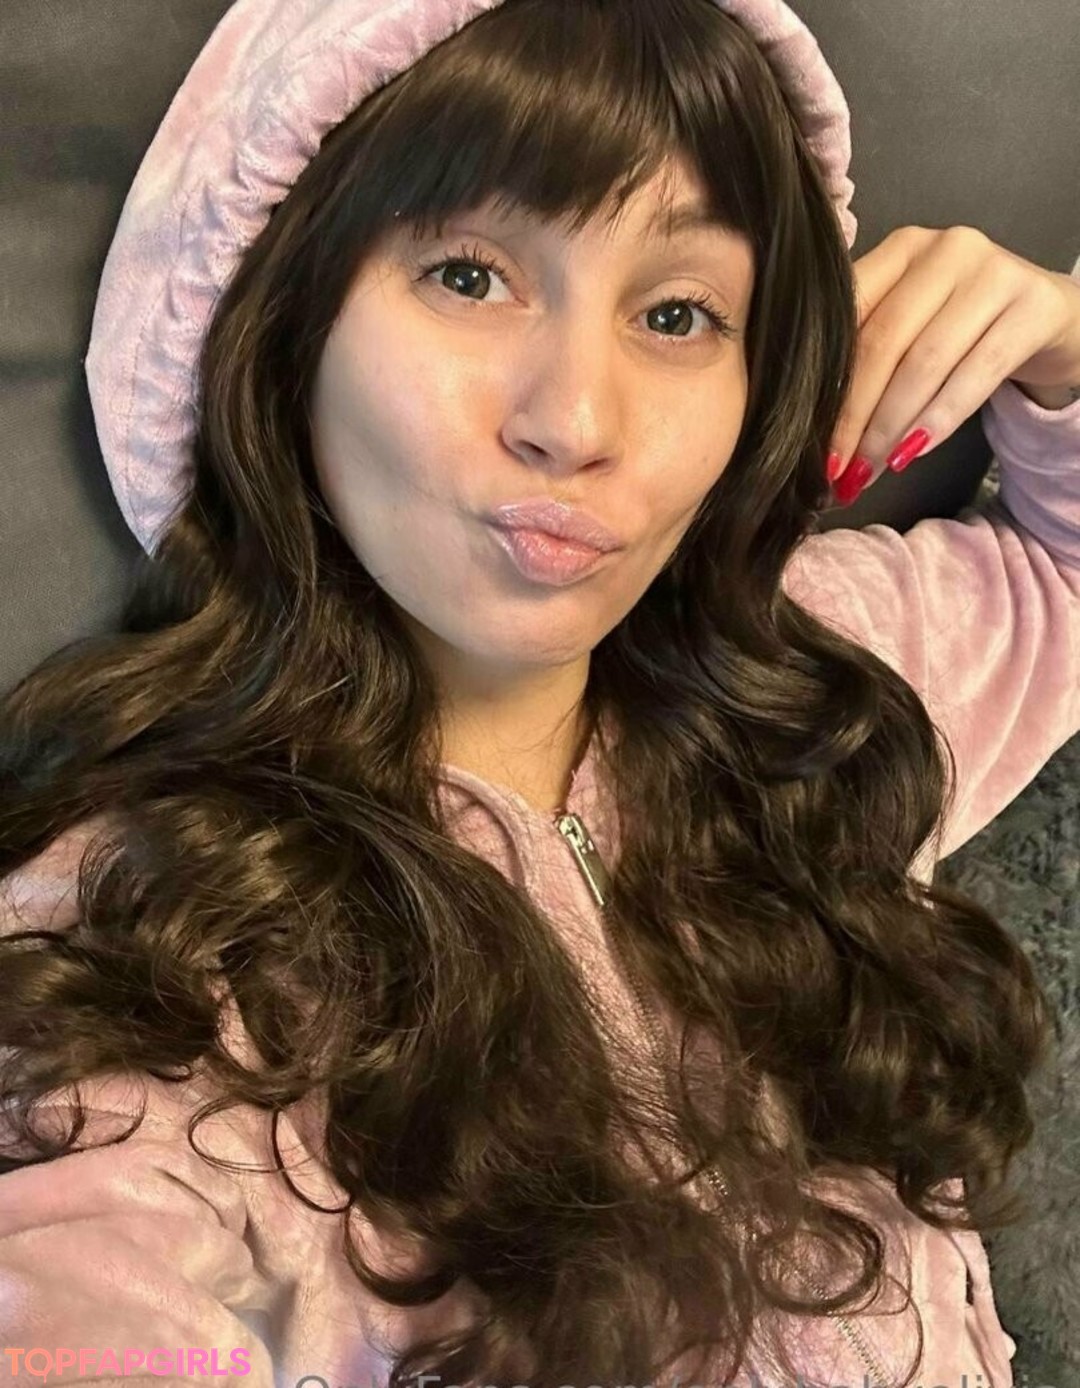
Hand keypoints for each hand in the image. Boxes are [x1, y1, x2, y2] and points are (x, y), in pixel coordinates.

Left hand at [827, 225, 1079, 506]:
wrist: (1051, 319)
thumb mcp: (911, 324)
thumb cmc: (966, 328)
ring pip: (924, 362)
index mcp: (901, 248)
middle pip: (881, 342)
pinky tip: (912, 453)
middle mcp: (946, 248)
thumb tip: (806, 418)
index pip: (847, 314)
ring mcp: (993, 272)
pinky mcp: (1033, 307)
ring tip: (868, 471)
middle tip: (836, 469)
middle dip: (852, 415)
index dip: (822, 382)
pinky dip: (938, 420)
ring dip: (889, 427)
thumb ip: (865, 348)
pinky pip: (975, 374)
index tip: (803, 438)